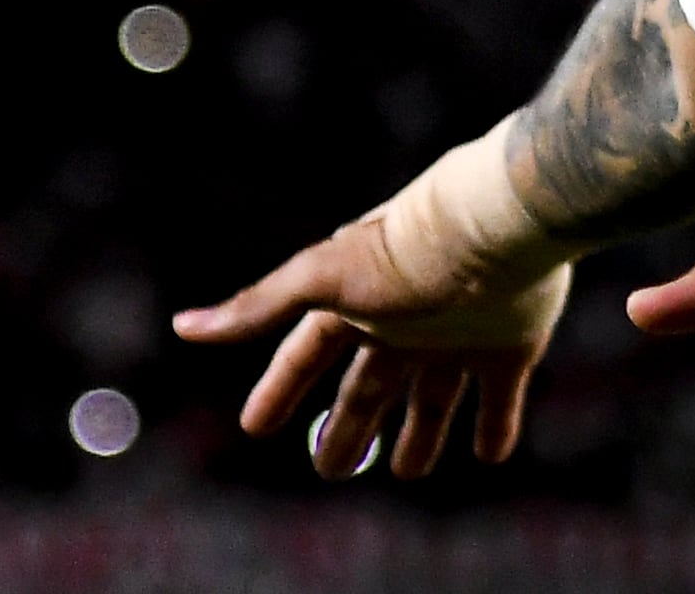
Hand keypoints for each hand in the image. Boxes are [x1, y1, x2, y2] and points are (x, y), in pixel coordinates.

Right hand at [173, 141, 574, 478]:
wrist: (499, 225)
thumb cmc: (405, 251)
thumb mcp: (323, 278)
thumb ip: (260, 305)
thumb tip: (182, 326)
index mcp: (359, 304)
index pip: (306, 354)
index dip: (280, 389)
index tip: (254, 426)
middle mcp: (407, 320)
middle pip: (369, 385)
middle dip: (349, 425)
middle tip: (331, 468)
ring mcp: (461, 333)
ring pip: (434, 396)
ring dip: (421, 433)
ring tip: (408, 469)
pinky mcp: (512, 343)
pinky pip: (500, 396)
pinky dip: (495, 426)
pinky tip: (489, 452)